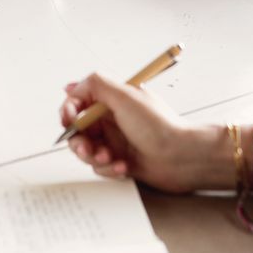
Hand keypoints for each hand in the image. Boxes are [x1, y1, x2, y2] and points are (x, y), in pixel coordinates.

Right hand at [61, 72, 227, 193]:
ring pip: (87, 149)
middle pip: (79, 128)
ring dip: (93, 156)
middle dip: (79, 140)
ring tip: (108, 158)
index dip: (69, 111)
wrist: (183, 158)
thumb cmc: (159, 127)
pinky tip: (124, 166)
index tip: (70, 121)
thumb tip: (72, 85)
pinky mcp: (120, 160)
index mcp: (113, 100)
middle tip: (86, 148)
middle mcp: (112, 119)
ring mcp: (116, 141)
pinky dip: (109, 167)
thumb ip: (96, 85)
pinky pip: (101, 166)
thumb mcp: (126, 97)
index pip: (79, 101)